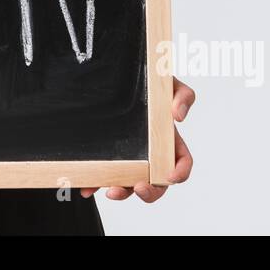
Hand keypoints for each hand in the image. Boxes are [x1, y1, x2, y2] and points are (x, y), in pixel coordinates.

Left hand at [80, 76, 194, 202]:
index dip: (180, 173)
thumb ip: (182, 95)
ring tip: (111, 191)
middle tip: (138, 188)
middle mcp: (151, 153)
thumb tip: (178, 115)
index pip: (181, 162)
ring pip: (130, 183)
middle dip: (150, 192)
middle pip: (157, 182)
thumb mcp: (168, 84)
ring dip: (122, 192)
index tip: (170, 177)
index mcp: (168, 140)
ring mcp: (130, 157)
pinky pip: (104, 175)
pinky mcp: (110, 157)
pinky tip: (88, 188)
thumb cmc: (148, 85)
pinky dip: (96, 184)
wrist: (115, 78)